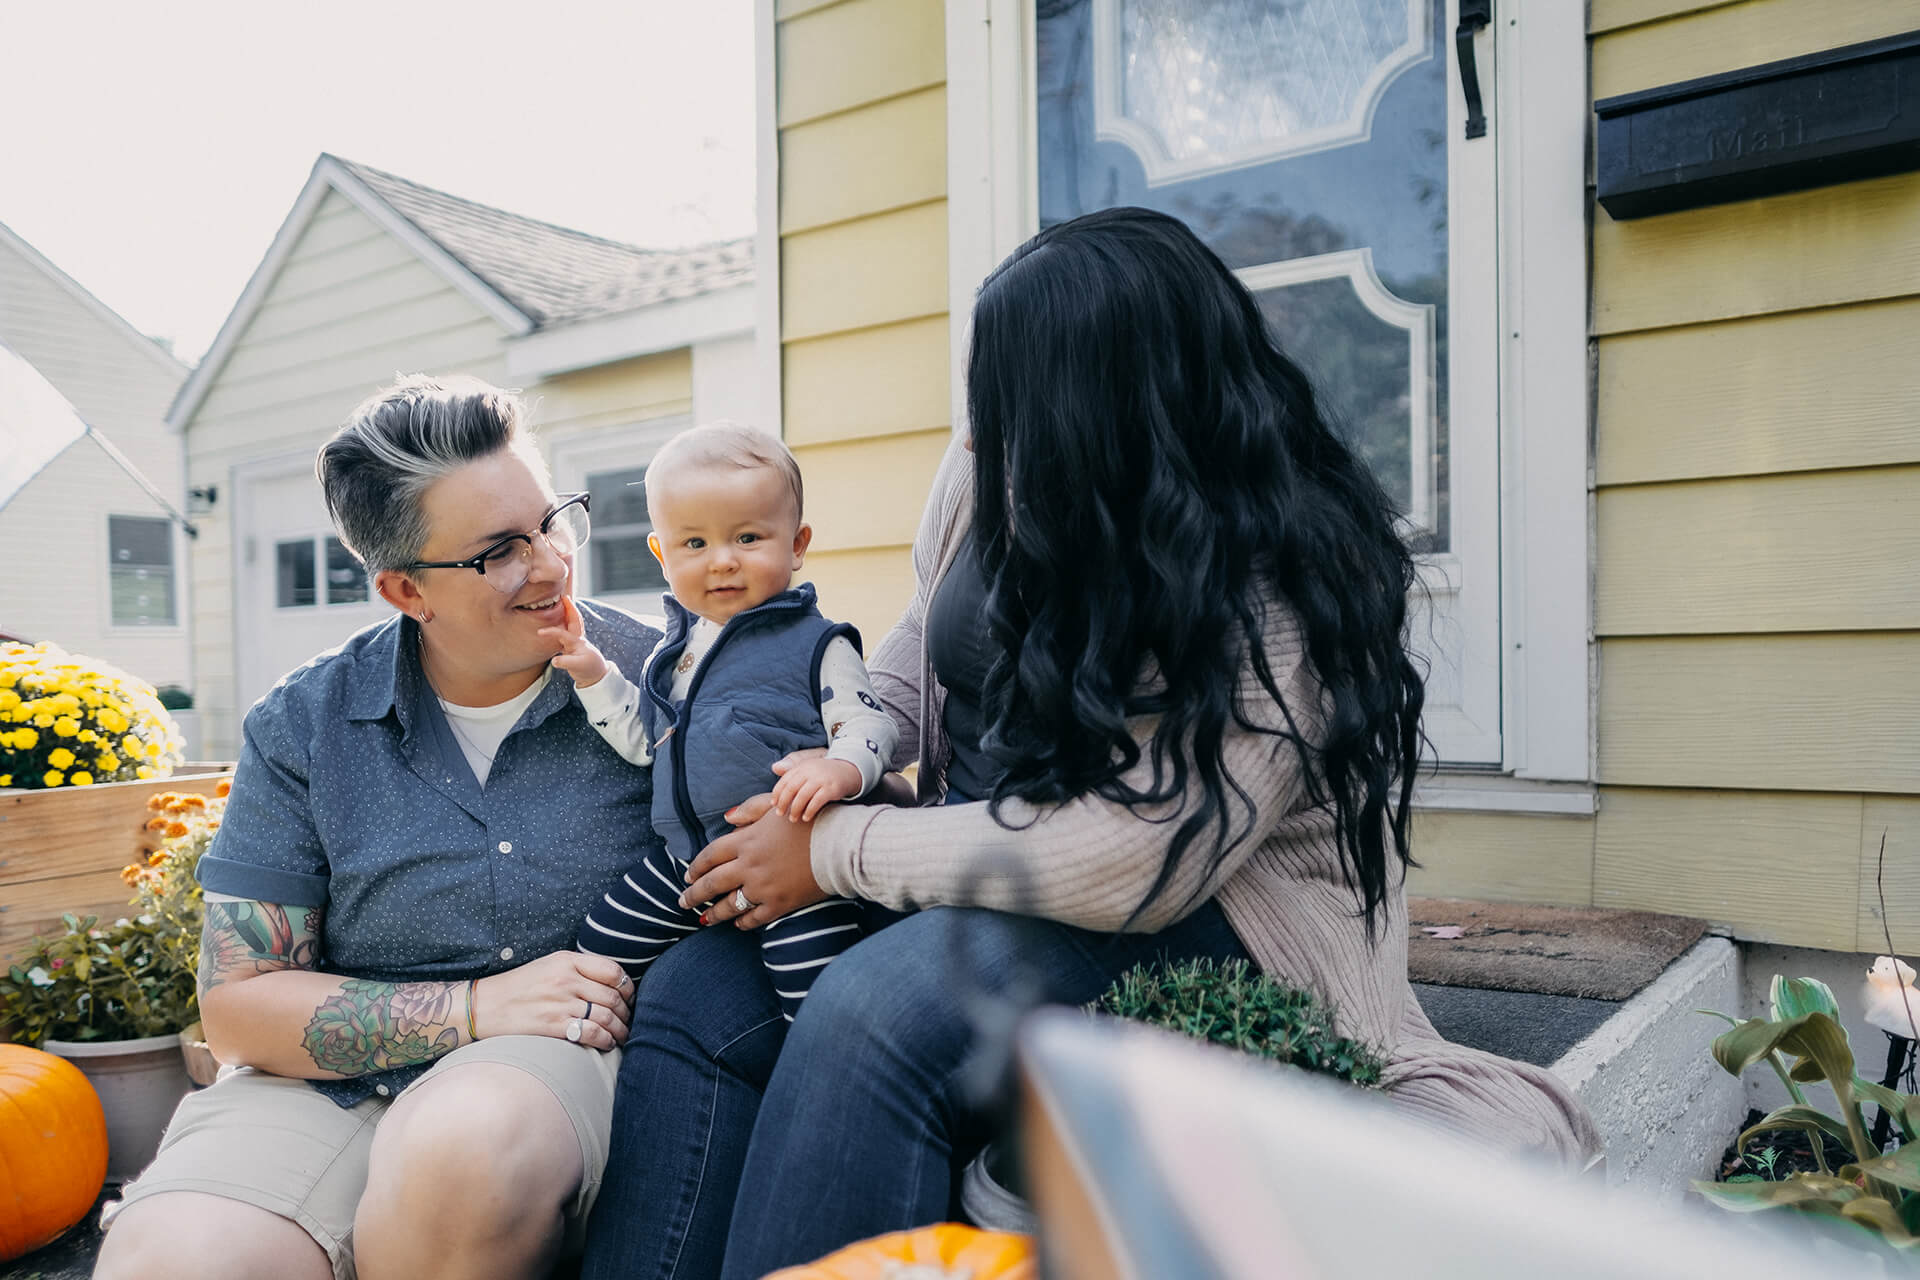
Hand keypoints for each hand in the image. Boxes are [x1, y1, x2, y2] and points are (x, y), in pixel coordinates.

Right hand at [471, 951, 633, 1050]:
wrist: (484, 1006)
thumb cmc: (519, 987)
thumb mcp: (549, 966)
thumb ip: (579, 969)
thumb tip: (612, 984)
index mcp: (567, 960)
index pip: (613, 971)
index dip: (628, 987)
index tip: (628, 998)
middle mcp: (566, 979)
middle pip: (613, 996)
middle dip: (626, 1012)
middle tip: (627, 1021)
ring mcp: (560, 1002)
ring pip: (607, 1016)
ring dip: (620, 1030)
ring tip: (621, 1036)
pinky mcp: (553, 1025)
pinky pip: (592, 1033)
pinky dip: (605, 1040)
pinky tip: (607, 1044)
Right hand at [537, 597, 608, 687]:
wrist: (595, 676)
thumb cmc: (589, 669)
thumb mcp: (578, 667)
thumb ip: (566, 662)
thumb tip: (554, 660)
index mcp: (577, 642)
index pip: (563, 634)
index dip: (552, 632)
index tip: (540, 632)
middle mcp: (576, 639)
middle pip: (574, 621)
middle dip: (569, 609)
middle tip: (564, 597)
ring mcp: (574, 642)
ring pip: (571, 624)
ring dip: (567, 613)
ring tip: (562, 602)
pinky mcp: (571, 646)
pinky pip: (566, 630)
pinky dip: (563, 623)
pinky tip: (558, 619)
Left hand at [680, 795, 828, 929]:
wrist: (839, 843)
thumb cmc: (809, 820)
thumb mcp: (775, 807)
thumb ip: (749, 811)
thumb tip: (727, 818)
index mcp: (745, 841)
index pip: (710, 856)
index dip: (695, 867)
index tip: (687, 876)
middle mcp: (749, 866)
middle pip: (712, 883)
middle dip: (694, 894)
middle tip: (683, 902)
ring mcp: (763, 887)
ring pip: (729, 905)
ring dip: (714, 914)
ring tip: (704, 920)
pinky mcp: (780, 903)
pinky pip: (754, 917)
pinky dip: (743, 922)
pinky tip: (737, 924)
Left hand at [770, 757, 862, 821]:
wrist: (848, 771)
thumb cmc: (823, 773)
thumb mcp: (808, 769)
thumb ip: (791, 771)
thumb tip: (774, 768)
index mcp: (803, 766)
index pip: (785, 780)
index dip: (777, 793)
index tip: (774, 805)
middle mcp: (811, 770)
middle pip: (791, 788)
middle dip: (784, 803)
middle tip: (780, 814)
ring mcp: (822, 779)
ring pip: (802, 796)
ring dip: (795, 809)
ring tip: (793, 819)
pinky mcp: (831, 788)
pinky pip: (817, 801)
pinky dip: (809, 811)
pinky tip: (806, 817)